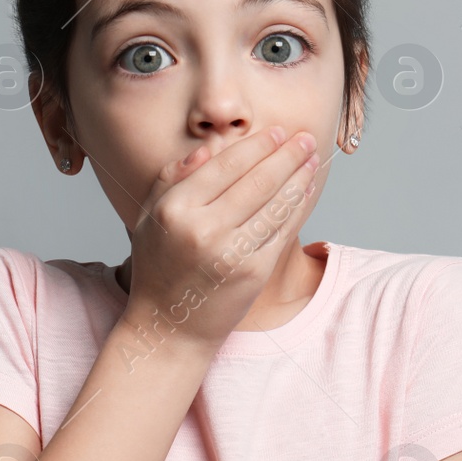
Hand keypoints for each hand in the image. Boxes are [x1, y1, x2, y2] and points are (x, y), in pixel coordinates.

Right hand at [121, 126, 320, 349]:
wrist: (170, 327)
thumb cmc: (159, 268)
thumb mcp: (149, 218)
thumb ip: (171, 178)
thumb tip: (208, 149)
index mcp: (175, 209)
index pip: (225, 166)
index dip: (257, 146)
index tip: (278, 132)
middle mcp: (203, 229)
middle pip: (257, 181)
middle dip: (287, 155)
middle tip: (305, 139)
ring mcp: (231, 252)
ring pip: (275, 204)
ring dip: (299, 177)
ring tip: (312, 159)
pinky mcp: (253, 273)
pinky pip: (283, 231)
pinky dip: (299, 207)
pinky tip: (307, 191)